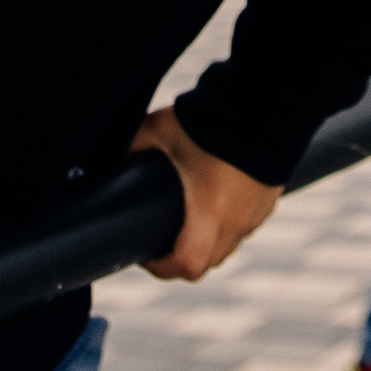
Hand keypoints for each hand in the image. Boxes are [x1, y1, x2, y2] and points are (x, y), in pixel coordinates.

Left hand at [129, 107, 280, 280]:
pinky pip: (244, 228)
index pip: (186, 265)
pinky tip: (214, 204)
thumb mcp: (159, 129)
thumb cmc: (209, 119)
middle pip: (206, 263)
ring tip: (186, 221)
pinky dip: (226, 226)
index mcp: (210, 210)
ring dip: (205, 244)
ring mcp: (256, 214)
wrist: (266, 103)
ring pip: (227, 248)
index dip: (160, 267)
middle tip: (160, 238)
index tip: (145, 253)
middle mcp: (237, 221)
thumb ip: (131, 145)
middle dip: (180, 258)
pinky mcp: (268, 202)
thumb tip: (102, 158)